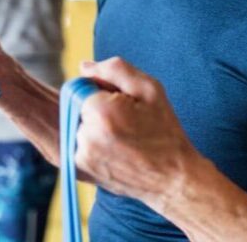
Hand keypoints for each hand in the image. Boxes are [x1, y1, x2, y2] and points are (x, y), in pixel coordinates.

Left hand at [75, 58, 199, 209]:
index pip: (80, 85)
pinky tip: (113, 148)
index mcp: (99, 111)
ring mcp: (78, 156)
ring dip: (91, 124)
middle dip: (95, 107)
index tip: (122, 103)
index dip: (101, 90)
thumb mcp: (149, 89)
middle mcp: (84, 136)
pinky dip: (89, 140)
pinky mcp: (77, 170)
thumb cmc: (164, 130)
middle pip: (74, 104)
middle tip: (125, 121)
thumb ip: (114, 69)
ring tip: (121, 137)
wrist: (172, 179)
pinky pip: (74, 141)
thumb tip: (83, 68)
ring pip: (74, 123)